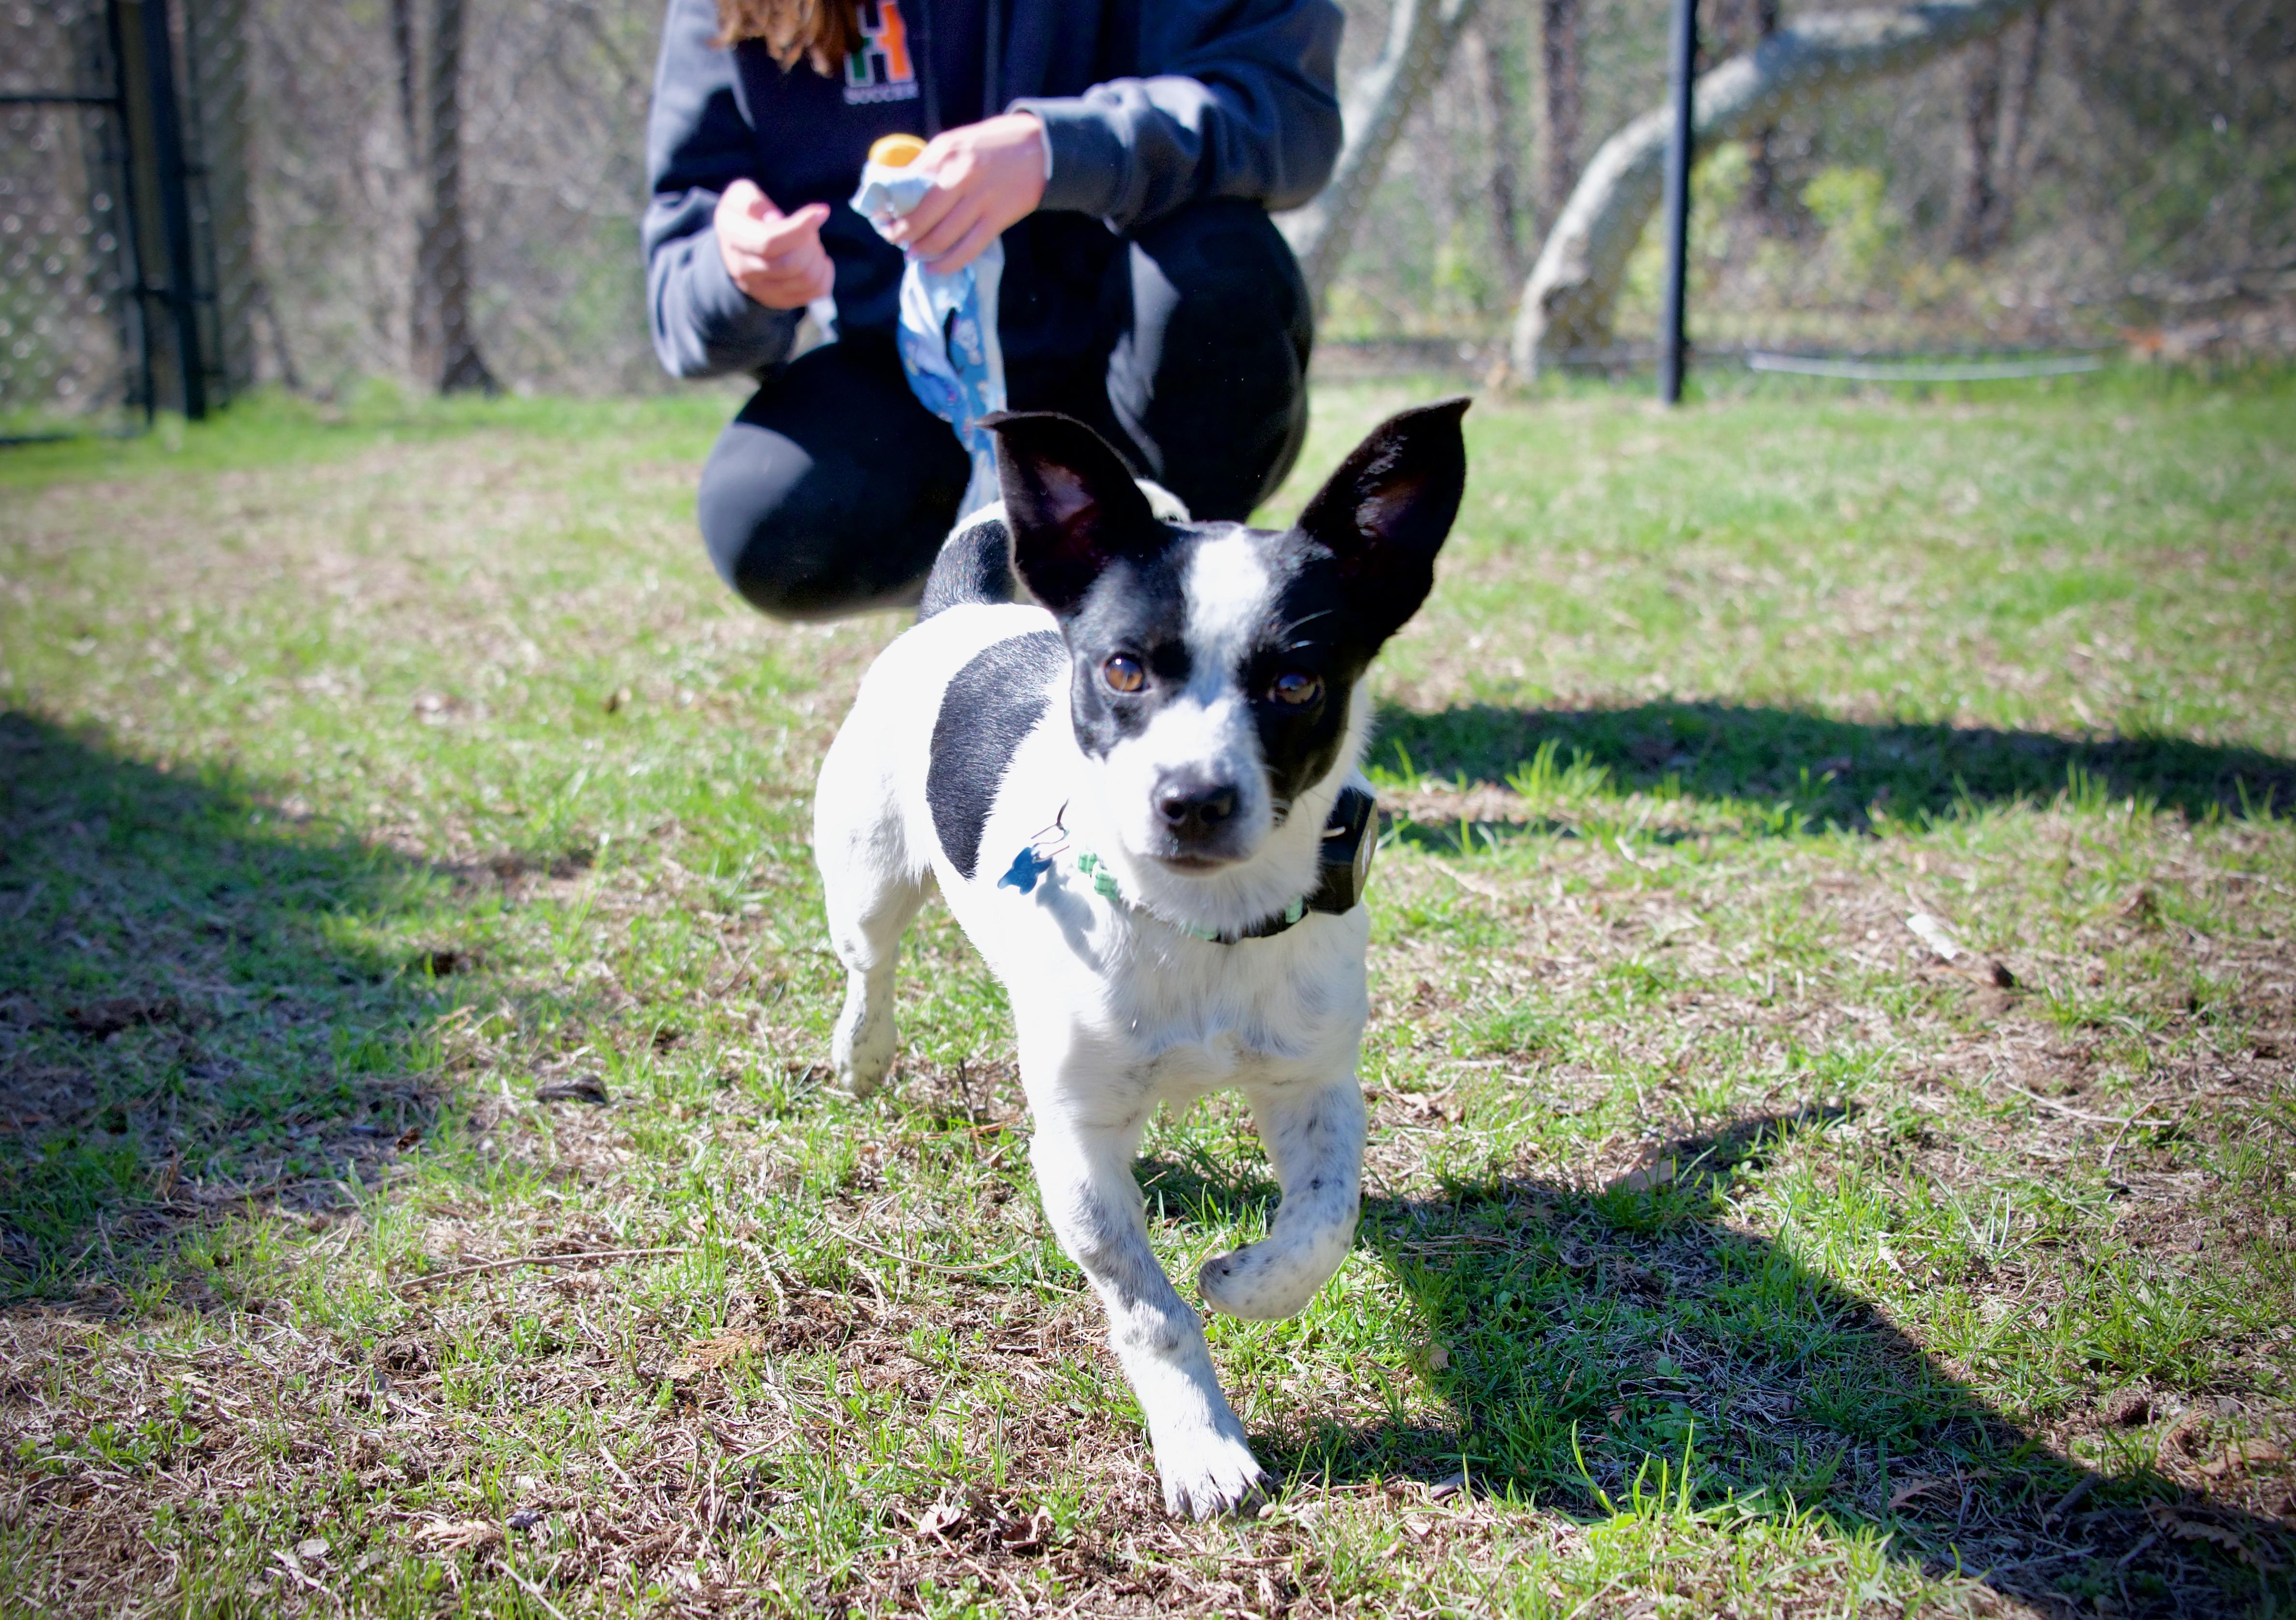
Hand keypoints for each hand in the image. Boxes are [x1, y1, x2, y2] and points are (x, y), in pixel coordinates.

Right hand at [715, 179, 833, 308]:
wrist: (737, 245)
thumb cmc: (748, 213)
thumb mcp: (744, 195)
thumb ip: (759, 202)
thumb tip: (778, 220)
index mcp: (732, 235)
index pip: (769, 242)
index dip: (800, 228)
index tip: (822, 211)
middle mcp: (741, 268)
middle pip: (790, 264)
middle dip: (811, 242)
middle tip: (810, 229)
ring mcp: (759, 289)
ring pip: (805, 280)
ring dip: (818, 257)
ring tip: (811, 244)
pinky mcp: (777, 300)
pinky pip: (813, 294)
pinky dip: (825, 275)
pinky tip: (819, 260)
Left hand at [884, 112, 1046, 273]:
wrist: (1040, 147)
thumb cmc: (993, 143)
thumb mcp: (957, 141)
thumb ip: (931, 163)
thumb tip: (901, 189)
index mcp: (945, 152)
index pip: (906, 185)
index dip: (889, 207)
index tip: (882, 219)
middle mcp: (960, 175)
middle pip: (920, 217)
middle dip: (902, 234)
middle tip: (895, 240)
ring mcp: (980, 199)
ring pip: (941, 236)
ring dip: (921, 251)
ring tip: (913, 254)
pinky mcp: (997, 218)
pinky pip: (967, 249)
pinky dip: (947, 263)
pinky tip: (934, 267)